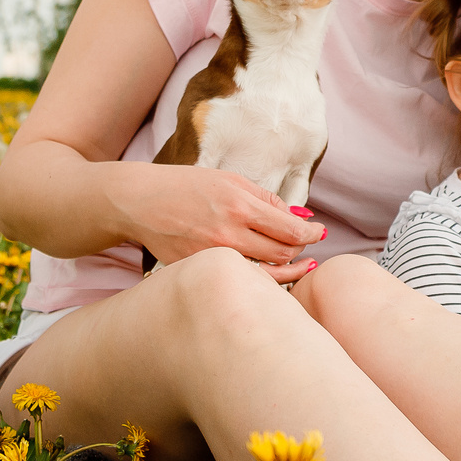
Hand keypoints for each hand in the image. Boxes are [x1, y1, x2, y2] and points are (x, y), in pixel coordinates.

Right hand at [120, 164, 326, 281]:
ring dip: (288, 269)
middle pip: (282, 254)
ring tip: (299, 264)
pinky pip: (240, 279)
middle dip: (301, 251)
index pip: (290, 230)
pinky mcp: (199, 269)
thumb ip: (266, 199)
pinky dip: (260, 278)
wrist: (140, 201)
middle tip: (307, 246)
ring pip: (265, 274)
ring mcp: (213, 255)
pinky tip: (268, 272)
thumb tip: (299, 217)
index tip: (319, 233)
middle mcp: (228, 233)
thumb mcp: (230, 180)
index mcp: (239, 205)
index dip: (311, 234)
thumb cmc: (187, 186)